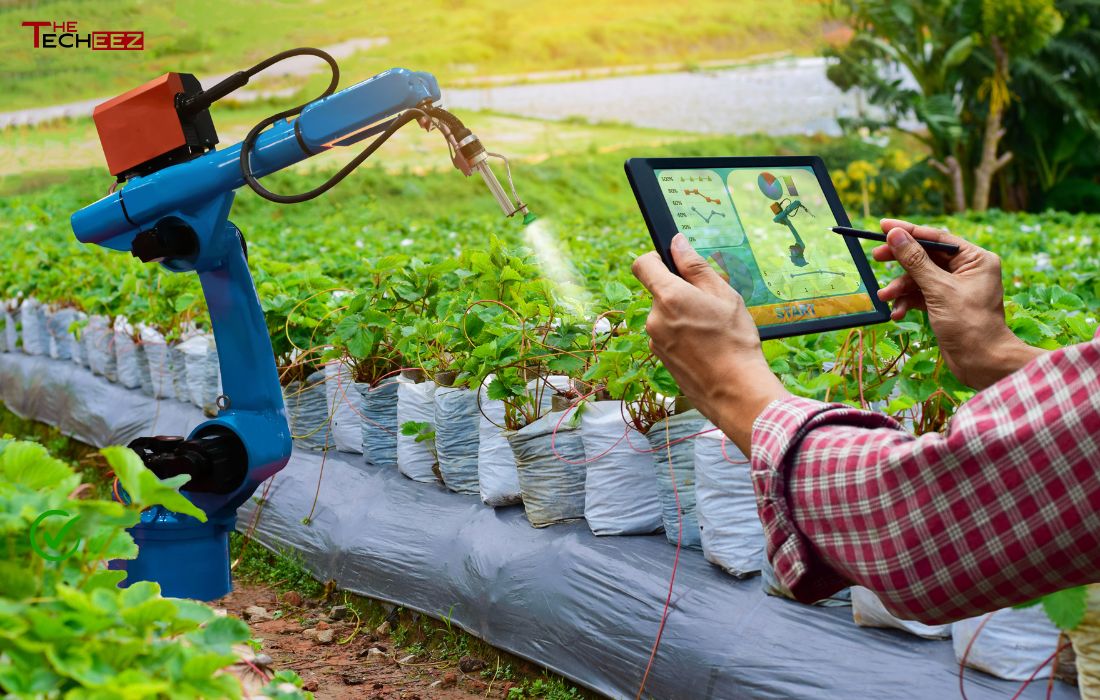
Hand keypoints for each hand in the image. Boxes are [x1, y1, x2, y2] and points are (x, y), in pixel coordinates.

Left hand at [632, 234, 788, 451]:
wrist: (735, 391)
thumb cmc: (735, 341)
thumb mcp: (723, 295)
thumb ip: (696, 267)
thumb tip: (677, 242)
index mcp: (669, 297)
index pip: (642, 264)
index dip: (655, 258)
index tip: (671, 263)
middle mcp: (655, 318)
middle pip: (659, 292)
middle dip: (680, 293)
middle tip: (709, 305)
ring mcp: (655, 340)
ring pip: (665, 315)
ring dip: (682, 316)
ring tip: (711, 329)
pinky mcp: (660, 357)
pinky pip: (667, 335)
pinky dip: (682, 335)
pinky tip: (705, 346)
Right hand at [873, 218, 1044, 389]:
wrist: (982, 362)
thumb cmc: (969, 324)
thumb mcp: (938, 289)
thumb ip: (915, 261)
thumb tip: (895, 235)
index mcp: (975, 259)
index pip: (937, 238)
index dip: (909, 232)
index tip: (883, 227)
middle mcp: (967, 270)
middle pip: (925, 256)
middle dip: (900, 261)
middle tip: (876, 257)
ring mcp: (955, 288)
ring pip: (919, 278)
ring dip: (900, 287)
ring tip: (884, 297)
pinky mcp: (945, 304)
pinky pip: (920, 295)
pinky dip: (907, 302)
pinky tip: (897, 313)